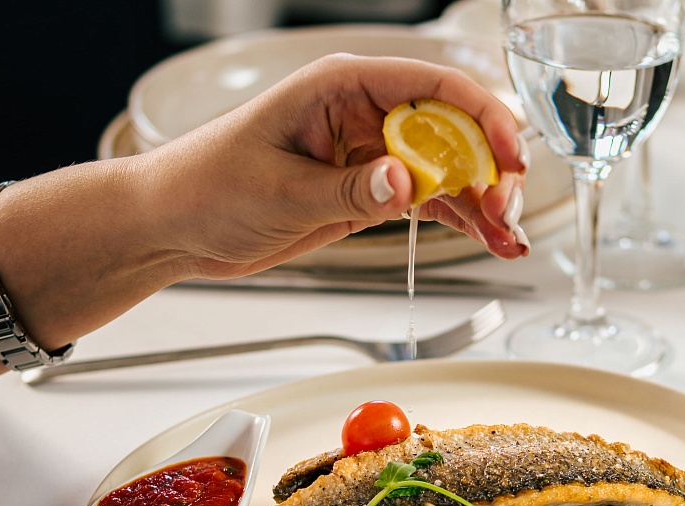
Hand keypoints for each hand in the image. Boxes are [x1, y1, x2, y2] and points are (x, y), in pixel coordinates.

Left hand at [137, 53, 530, 280]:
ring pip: (450, 169)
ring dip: (483, 201)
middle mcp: (364, 114)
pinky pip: (430, 200)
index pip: (432, 86)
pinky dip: (460, 221)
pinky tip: (490, 241)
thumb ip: (350, 189)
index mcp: (341, 87)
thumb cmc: (206, 186)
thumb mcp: (280, 190)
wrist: (174, 227)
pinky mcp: (370, 191)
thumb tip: (406, 181)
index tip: (510, 157)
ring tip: (508, 237)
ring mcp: (371, 154)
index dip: (483, 117)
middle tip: (503, 211)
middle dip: (489, 168)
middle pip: (454, 129)